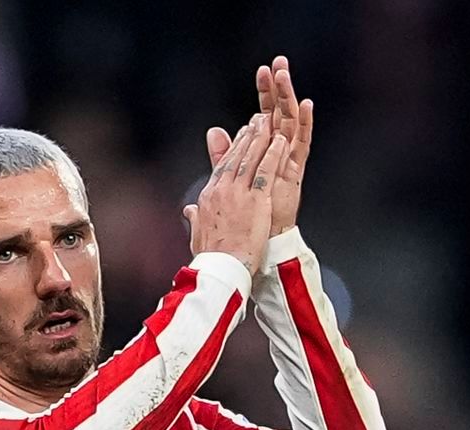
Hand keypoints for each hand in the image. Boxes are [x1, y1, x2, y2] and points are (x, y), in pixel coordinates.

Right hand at [183, 116, 287, 276]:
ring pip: (251, 158)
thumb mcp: (198, 233)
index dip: (232, 149)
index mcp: (208, 197)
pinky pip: (266, 170)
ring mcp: (239, 193)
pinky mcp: (256, 200)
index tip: (239, 137)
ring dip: (261, 138)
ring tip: (268, 124)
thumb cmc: (213, 257)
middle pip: (236, 156)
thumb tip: (188, 210)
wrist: (223, 268)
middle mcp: (222, 190)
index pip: (221, 167)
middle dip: (247, 136)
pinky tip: (280, 141)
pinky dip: (273, 154)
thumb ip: (195, 217)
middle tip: (256, 121)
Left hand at [205, 56, 312, 236]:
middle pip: (279, 114)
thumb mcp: (228, 184)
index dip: (263, 94)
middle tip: (278, 64)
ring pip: (290, 123)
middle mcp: (277, 155)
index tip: (262, 71)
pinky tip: (306, 104)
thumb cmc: (245, 219)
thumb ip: (222, 157)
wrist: (256, 243)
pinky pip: (302, 144)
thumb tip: (211, 139)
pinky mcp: (295, 172)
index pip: (263, 118)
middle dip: (277, 90)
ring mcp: (287, 162)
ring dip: (288, 98)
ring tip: (286, 75)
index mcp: (262, 155)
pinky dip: (304, 124)